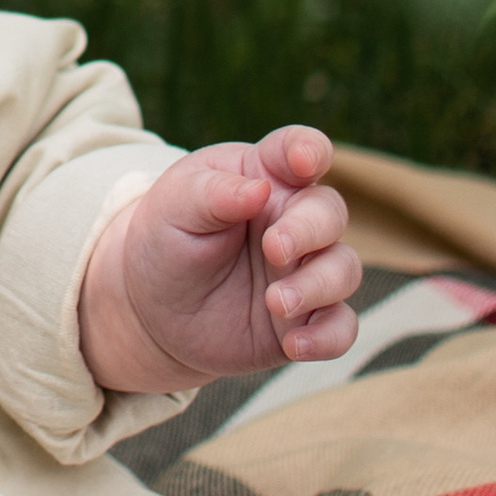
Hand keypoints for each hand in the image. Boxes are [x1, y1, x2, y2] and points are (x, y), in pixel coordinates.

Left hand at [78, 125, 362, 396]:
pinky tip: (296, 345)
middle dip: (310, 229)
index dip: (309, 150)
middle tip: (274, 248)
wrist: (151, 310)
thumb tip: (259, 189)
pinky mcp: (306, 319)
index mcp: (263, 177)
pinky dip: (328, 337)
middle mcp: (294, 220)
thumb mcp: (172, 208)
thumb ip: (212, 193)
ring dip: (318, 285)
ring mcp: (305, 270)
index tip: (303, 162)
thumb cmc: (165, 242)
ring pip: (344, 269)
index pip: (298, 150)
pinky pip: (340, 327)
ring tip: (275, 302)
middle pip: (329, 212)